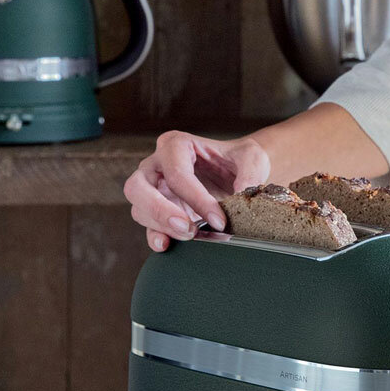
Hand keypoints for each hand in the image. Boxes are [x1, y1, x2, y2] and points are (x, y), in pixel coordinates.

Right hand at [124, 131, 270, 251]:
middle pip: (137, 187)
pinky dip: (155, 236)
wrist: (237, 173)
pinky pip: (147, 225)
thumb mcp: (252, 158)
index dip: (197, 200)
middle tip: (188, 228)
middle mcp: (157, 165)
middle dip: (160, 211)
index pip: (177, 174)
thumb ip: (250, 172)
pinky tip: (166, 245)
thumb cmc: (238, 161)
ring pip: (139, 208)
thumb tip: (243, 192)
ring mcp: (153, 189)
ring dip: (161, 226)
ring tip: (191, 236)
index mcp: (176, 145)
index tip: (220, 220)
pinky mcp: (157, 211)